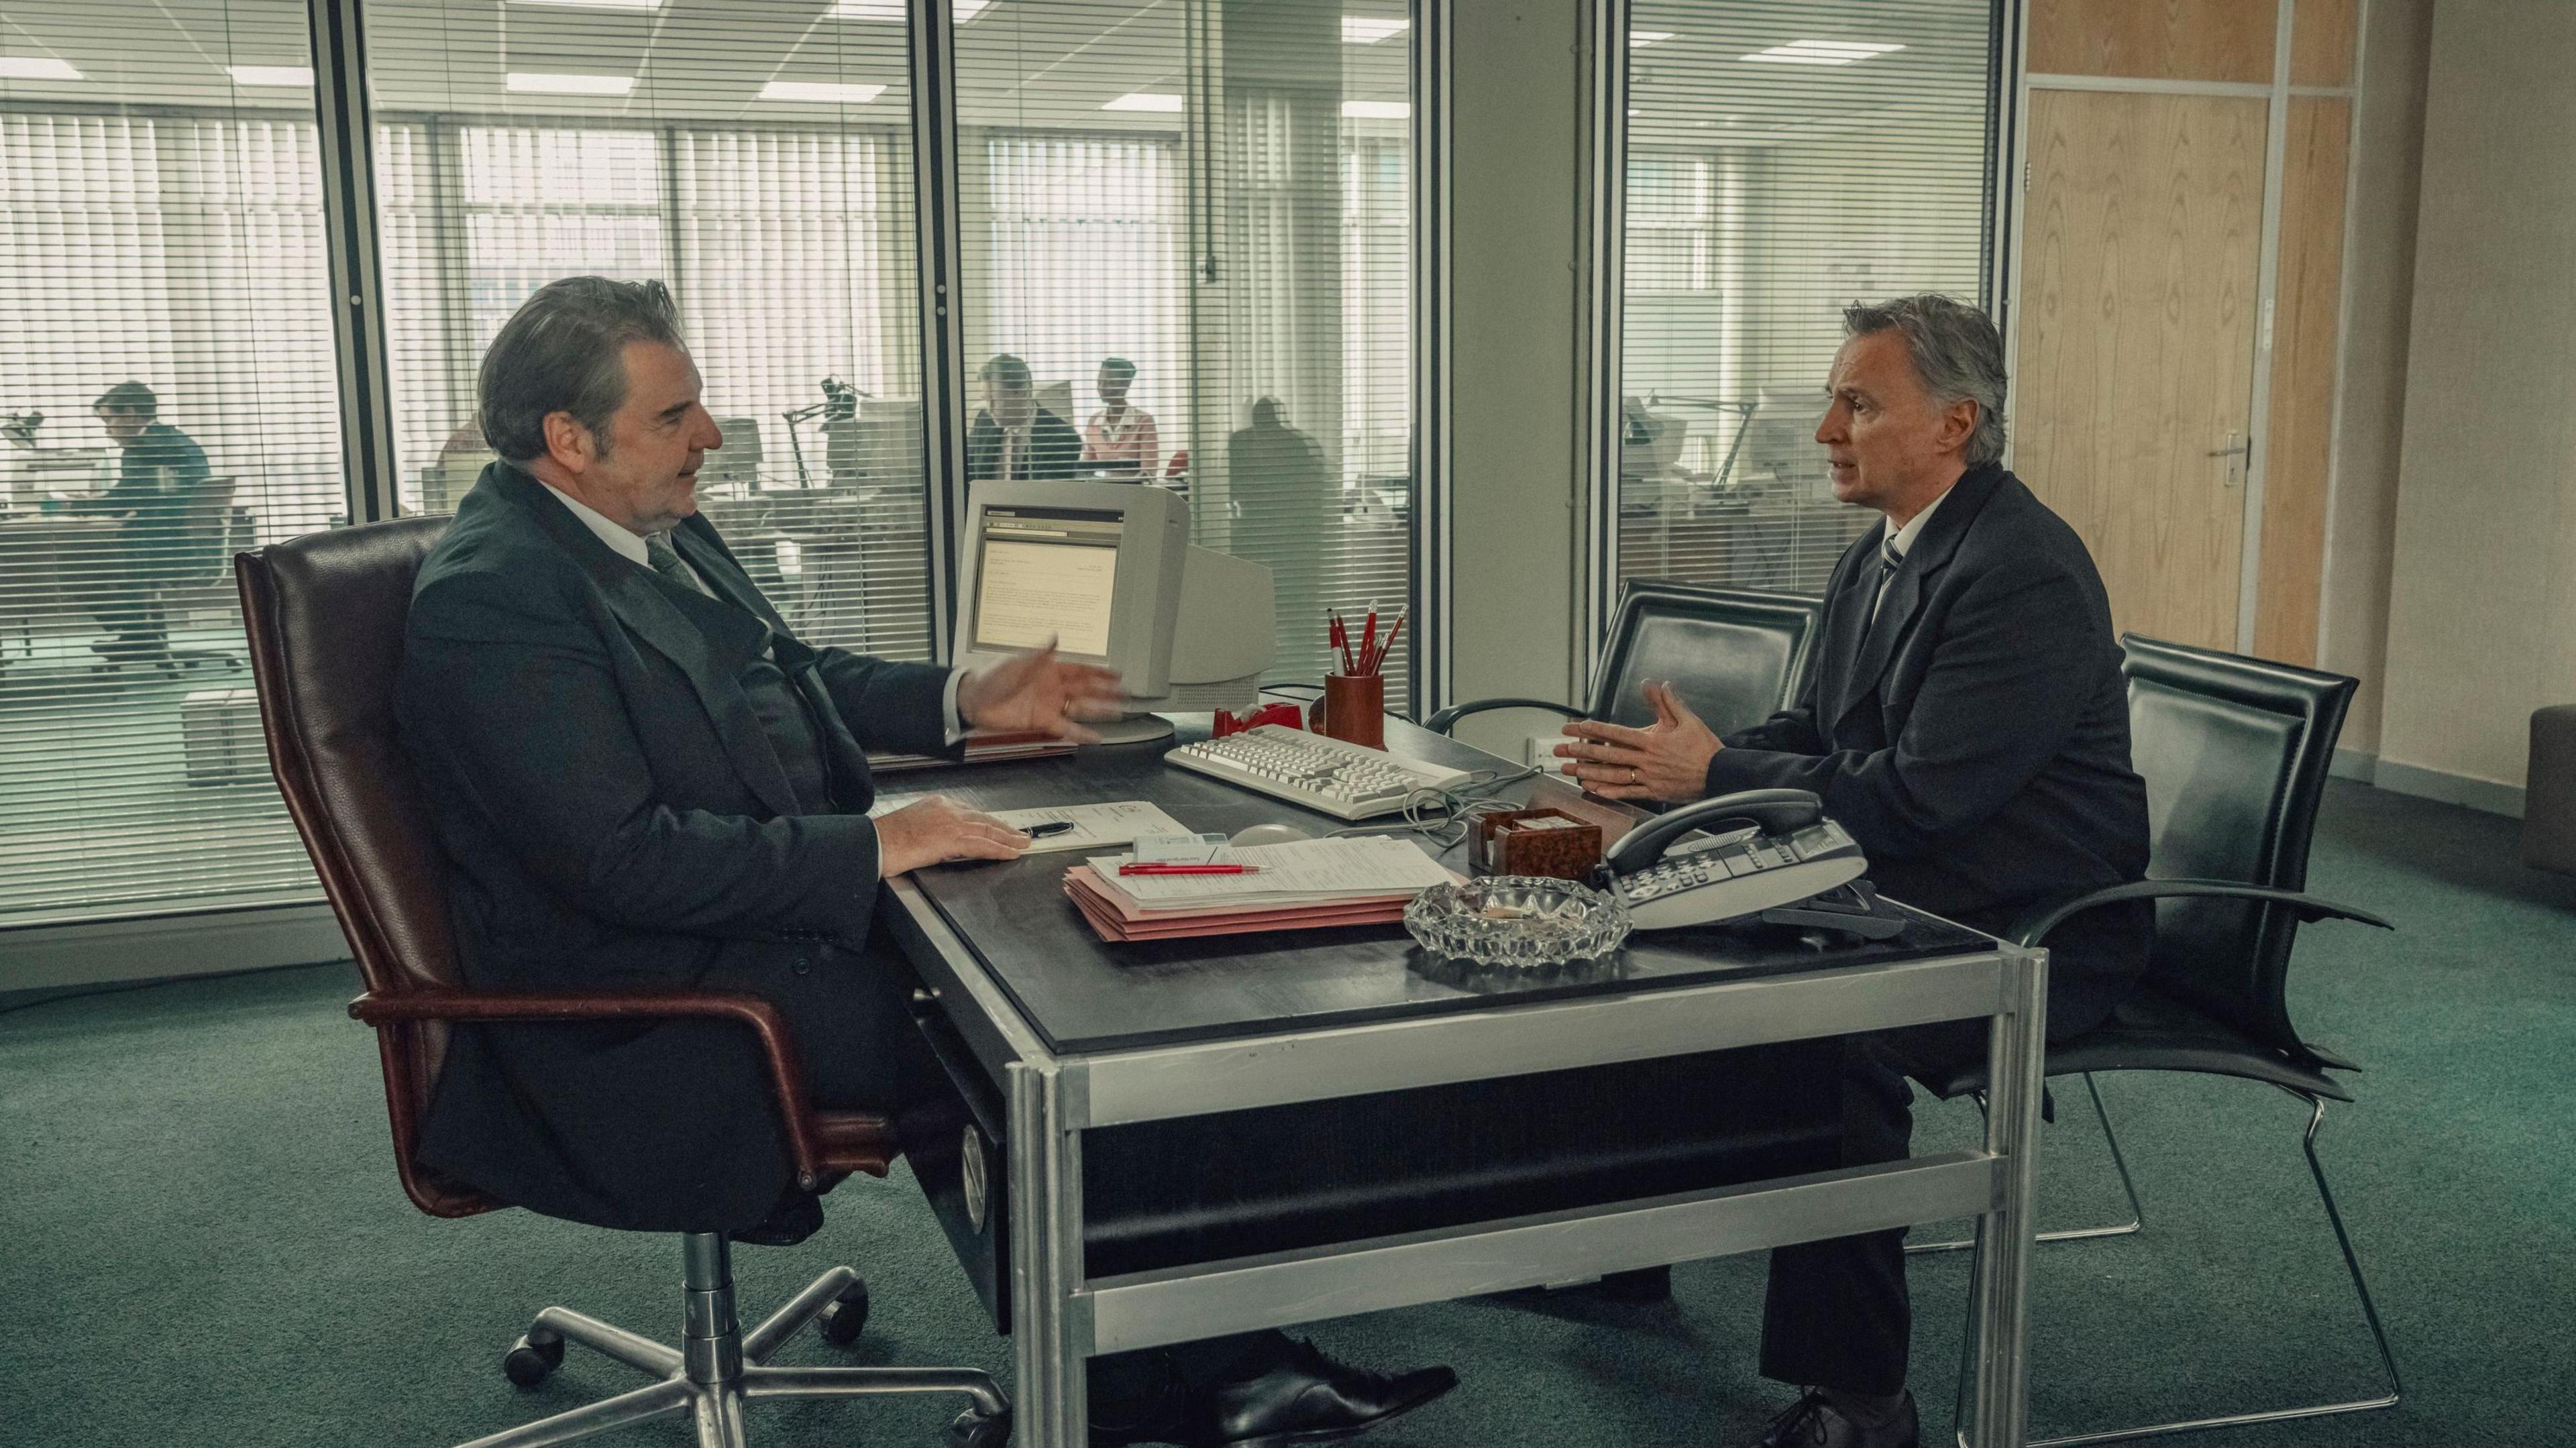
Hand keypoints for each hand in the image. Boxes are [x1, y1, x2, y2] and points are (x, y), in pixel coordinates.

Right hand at [875, 795, 1030, 878]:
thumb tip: (946, 841)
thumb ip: (934, 828)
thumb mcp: (915, 825)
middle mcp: (948, 809)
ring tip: (1022, 844)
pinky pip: (982, 844)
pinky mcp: (952, 838)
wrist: (877, 842)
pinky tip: (1010, 853)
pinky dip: (999, 849)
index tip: (1000, 829)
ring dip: (1008, 839)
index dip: (989, 822)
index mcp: (938, 804)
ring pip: (988, 830)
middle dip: (1004, 829)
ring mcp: (951, 823)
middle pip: (984, 819)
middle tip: (1020, 836)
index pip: (971, 813)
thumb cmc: (888, 839)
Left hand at [954, 638, 1126, 742]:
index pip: (1082, 671)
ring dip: (1100, 711)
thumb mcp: (1017, 662)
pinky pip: (1066, 727)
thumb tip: (1055, 636)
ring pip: (1081, 708)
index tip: (1118, 674)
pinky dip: (1081, 732)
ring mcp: (1049, 705)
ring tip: (1119, 714)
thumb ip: (1039, 654)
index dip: (1100, 673)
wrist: (974, 701)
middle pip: (1087, 690)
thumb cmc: (992, 678)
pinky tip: (1095, 737)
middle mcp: (1053, 687)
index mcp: (1050, 670)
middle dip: (1107, 692)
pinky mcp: (1042, 721)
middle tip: (1127, 695)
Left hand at [1554, 680, 1721, 802]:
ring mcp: (1649, 777)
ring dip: (1589, 772)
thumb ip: (1668, 702)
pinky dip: (1610, 791)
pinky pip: (1628, 792)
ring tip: (1569, 770)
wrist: (1721, 774)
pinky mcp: (1654, 792)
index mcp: (1652, 741)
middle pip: (1608, 755)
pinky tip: (1594, 790)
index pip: (1616, 733)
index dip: (1594, 730)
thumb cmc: (1704, 748)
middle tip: (1562, 749)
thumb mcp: (1687, 720)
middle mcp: (1646, 760)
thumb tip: (1657, 683)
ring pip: (1613, 775)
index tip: (1577, 726)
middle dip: (1582, 751)